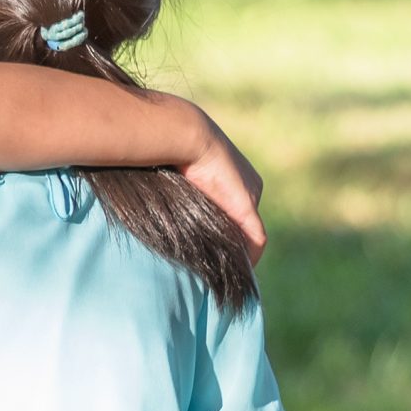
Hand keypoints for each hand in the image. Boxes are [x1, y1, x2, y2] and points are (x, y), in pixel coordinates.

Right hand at [179, 111, 265, 260]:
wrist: (183, 135)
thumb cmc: (168, 151)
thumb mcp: (174, 177)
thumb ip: (179, 194)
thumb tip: (155, 213)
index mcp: (230, 176)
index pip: (234, 209)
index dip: (224, 230)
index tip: (213, 249)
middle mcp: (247, 186)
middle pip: (244, 224)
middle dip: (234, 246)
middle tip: (222, 268)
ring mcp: (250, 195)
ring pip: (250, 233)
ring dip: (240, 254)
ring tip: (228, 274)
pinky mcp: (247, 205)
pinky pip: (255, 238)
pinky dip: (249, 257)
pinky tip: (238, 272)